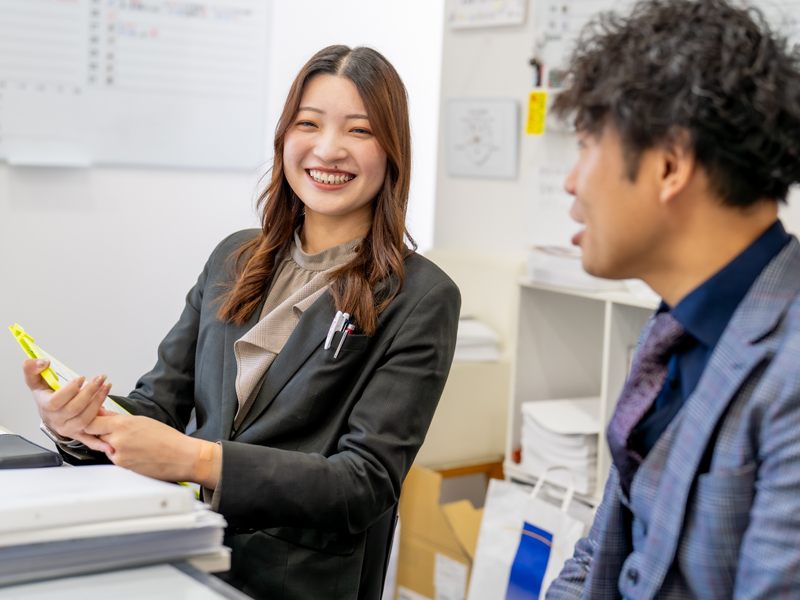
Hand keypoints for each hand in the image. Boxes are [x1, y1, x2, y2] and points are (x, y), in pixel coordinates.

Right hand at [22, 358, 112, 453]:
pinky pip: (88, 440)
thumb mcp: (35, 381)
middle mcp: (57, 420)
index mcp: (46, 406)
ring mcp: (69, 428)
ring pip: (85, 419)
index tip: (81, 378)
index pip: (56, 401)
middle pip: (75, 408)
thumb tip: (43, 363)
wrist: (48, 414)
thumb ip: (32, 369)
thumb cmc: (45, 396)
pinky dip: (99, 443)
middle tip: (100, 378)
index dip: (69, 390)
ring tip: (107, 387)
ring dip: (99, 403)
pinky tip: (110, 444)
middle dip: (90, 392)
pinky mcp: (79, 434)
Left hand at [85, 410, 220, 488]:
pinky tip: (134, 452)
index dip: (90, 420)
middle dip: (99, 432)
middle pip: (94, 435)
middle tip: (110, 430)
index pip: (91, 421)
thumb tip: (103, 413)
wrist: (181, 457)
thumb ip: (118, 418)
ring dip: (110, 444)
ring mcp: (118, 455)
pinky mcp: (122, 467)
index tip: (92, 418)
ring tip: (131, 442)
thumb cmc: (168, 439)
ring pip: (103, 447)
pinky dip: (119, 454)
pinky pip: (113, 458)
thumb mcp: (143, 421)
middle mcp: (117, 439)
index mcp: (123, 424)